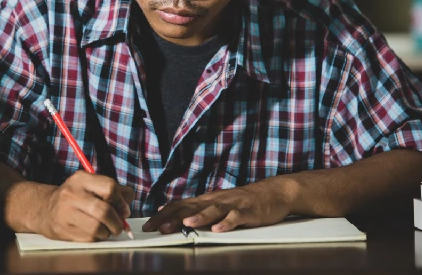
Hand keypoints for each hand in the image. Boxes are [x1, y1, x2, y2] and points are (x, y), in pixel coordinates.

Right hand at [36, 170, 134, 241]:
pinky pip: (89, 238)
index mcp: (81, 179)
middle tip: (119, 225)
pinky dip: (97, 237)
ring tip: (106, 229)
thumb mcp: (91, 185)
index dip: (121, 201)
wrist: (44, 209)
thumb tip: (128, 201)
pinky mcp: (62, 230)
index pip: (110, 188)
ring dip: (108, 232)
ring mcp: (65, 213)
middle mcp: (72, 194)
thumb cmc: (75, 197)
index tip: (124, 210)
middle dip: (117, 222)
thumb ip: (114, 190)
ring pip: (97, 227)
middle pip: (104, 210)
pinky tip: (94, 232)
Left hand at [142, 178, 296, 233]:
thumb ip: (196, 208)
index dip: (163, 214)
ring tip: (187, 223)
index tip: (148, 225)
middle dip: (174, 217)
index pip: (180, 205)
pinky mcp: (248, 212)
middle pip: (191, 207)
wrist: (272, 193)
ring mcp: (232, 205)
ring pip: (213, 210)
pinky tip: (219, 229)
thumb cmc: (242, 202)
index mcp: (206, 200)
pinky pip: (236, 218)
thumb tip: (171, 211)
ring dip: (199, 217)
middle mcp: (216, 200)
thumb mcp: (217, 204)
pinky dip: (227, 223)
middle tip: (159, 228)